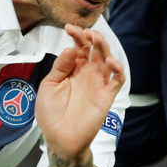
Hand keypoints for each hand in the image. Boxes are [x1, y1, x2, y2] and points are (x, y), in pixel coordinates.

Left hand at [35, 25, 125, 159]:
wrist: (59, 138)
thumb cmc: (51, 113)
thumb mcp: (49, 86)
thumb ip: (60, 67)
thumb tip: (70, 48)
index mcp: (72, 70)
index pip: (78, 48)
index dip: (76, 36)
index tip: (69, 28)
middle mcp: (87, 74)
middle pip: (94, 51)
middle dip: (92, 39)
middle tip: (87, 33)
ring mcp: (98, 84)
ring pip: (107, 61)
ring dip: (104, 49)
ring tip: (97, 40)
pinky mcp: (106, 96)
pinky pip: (117, 80)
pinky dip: (118, 70)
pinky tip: (111, 62)